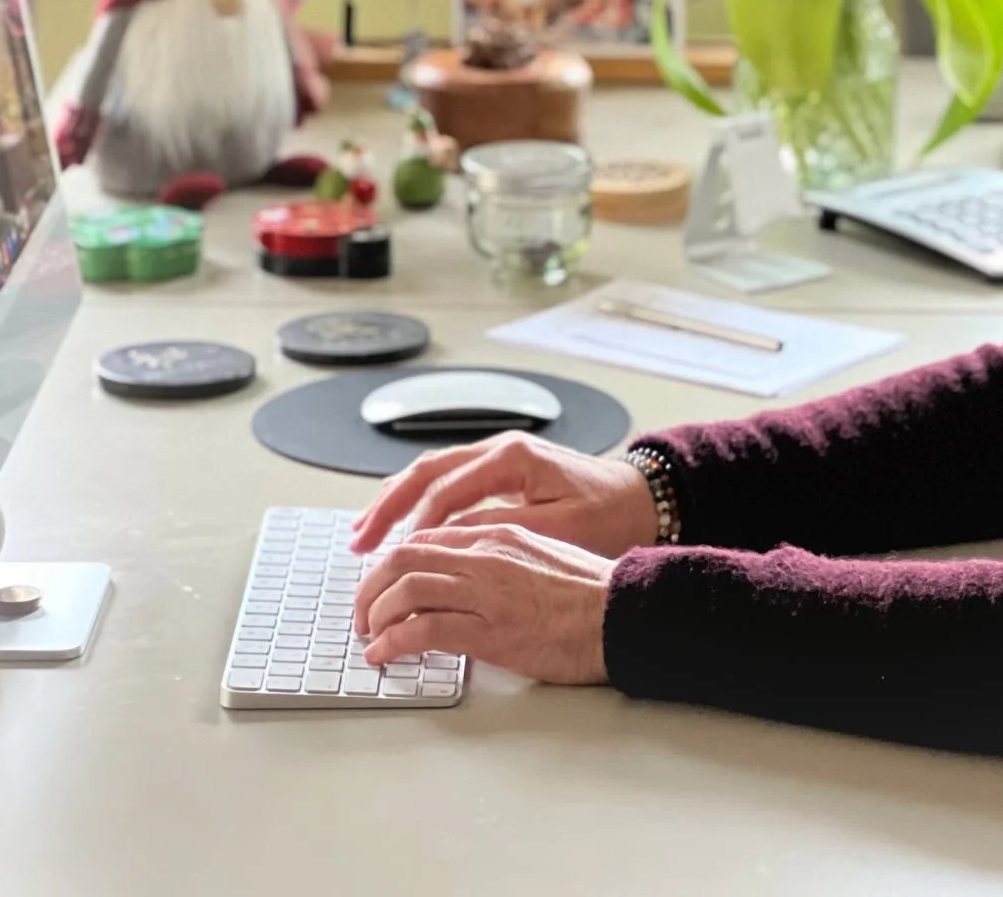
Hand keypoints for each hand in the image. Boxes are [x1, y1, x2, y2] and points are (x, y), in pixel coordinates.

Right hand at [348, 432, 658, 558]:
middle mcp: (501, 448)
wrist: (643, 497)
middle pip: (427, 471)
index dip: (411, 523)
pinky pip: (449, 479)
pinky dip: (420, 499)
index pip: (445, 489)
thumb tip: (449, 541)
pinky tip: (402, 521)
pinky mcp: (503, 470)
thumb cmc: (610, 514)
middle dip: (388, 506)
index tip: (388, 554)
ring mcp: (500, 456)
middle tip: (358, 540)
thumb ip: (502, 529)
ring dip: (397, 500)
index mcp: (514, 458)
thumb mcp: (558, 528)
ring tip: (365, 531)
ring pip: (432, 471)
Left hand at [353, 524, 612, 683]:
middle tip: (363, 614)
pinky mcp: (489, 631)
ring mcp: (486, 591)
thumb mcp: (543, 556)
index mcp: (500, 533)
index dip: (395, 563)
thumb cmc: (592, 594)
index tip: (382, 586)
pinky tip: (385, 656)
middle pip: (405, 557)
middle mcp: (487, 555)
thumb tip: (468, 582)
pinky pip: (422, 631)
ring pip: (405, 588)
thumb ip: (502, 561)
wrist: (624, 613)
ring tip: (370, 638)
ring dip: (375, 615)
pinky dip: (393, 644)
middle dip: (371, 586)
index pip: (428, 538)